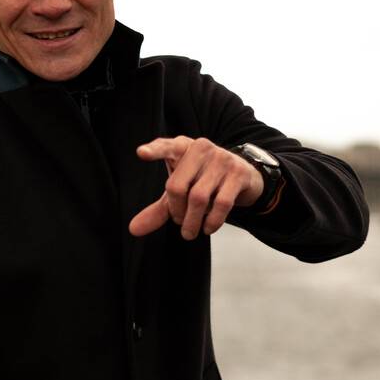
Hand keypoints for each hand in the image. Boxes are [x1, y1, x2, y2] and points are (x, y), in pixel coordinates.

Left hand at [129, 135, 262, 239]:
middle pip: (177, 186)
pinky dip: (212, 221)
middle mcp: (201, 149)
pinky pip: (221, 203)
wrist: (244, 175)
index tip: (141, 153)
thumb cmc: (204, 180)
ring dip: (192, 221)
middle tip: (179, 222)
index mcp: (182, 147)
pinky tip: (208, 228)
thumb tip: (134, 230)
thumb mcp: (181, 191)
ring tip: (190, 232)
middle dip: (176, 211)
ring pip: (198, 198)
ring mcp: (221, 159)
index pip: (166, 147)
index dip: (154, 151)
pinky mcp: (238, 173)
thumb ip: (159, 209)